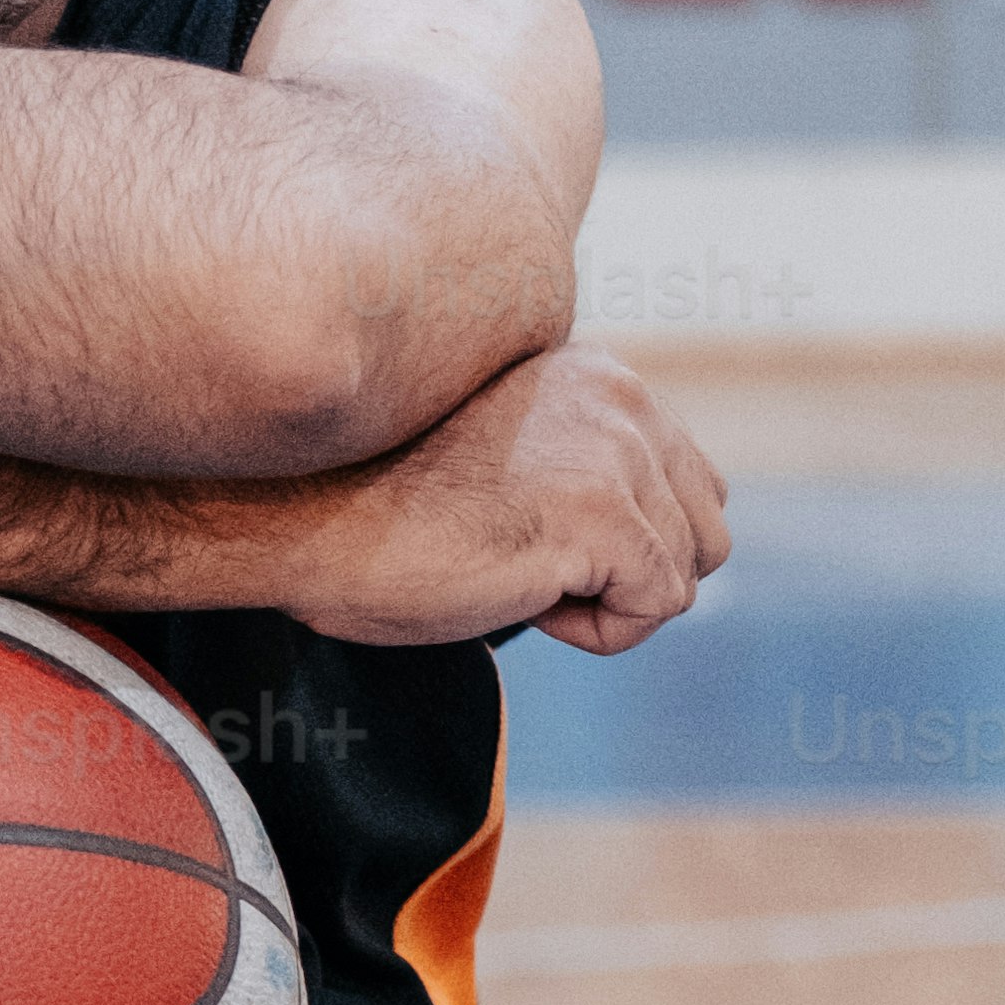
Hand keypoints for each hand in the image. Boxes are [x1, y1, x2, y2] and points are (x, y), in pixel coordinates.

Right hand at [277, 337, 729, 654]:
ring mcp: (616, 450)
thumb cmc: (366, 505)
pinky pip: (658, 606)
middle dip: (634, 571)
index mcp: (593, 374)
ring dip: (609, 601)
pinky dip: (595, 631)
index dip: (618, 541)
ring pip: (687, 569)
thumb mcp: (497, 459)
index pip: (680, 475)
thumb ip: (571, 464)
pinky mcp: (603, 513)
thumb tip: (618, 541)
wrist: (299, 519)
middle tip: (527, 566)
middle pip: (705, 525)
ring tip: (517, 578)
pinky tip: (520, 598)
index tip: (527, 539)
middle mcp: (618, 396)